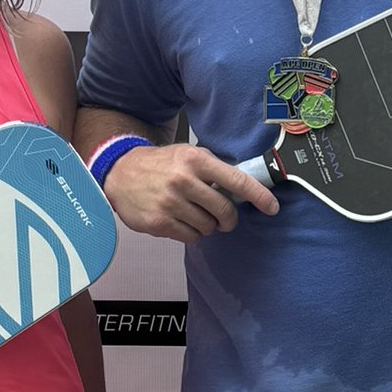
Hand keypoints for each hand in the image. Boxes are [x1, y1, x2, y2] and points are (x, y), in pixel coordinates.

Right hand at [104, 142, 277, 243]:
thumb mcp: (187, 154)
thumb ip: (214, 169)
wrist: (119, 174)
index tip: (272, 207)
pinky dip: (192, 233)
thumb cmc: (160, 165)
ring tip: (195, 214)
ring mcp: (170, 203)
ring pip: (208, 227)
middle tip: (224, 218)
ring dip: (208, 225)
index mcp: (195, 160)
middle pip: (224, 210)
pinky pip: (191, 237)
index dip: (259, 196)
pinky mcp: (159, 222)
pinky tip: (181, 221)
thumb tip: (245, 188)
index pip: (236, 180)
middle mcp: (183, 180)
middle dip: (229, 219)